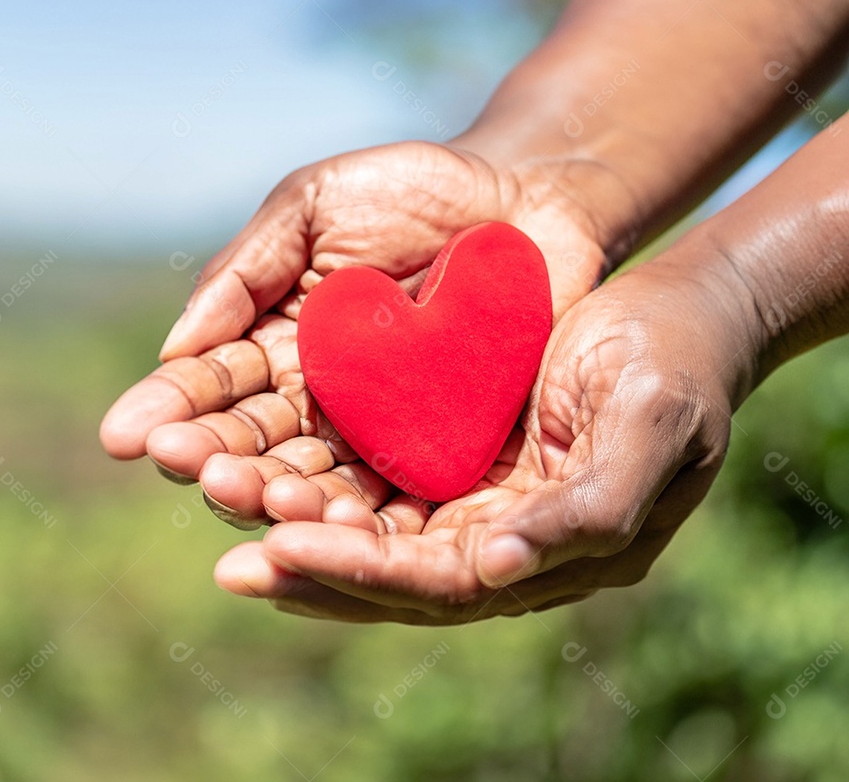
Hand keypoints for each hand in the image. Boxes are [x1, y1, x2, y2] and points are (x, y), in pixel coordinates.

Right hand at [101, 140, 613, 517]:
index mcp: (272, 343)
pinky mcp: (438, 451)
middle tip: (182, 463)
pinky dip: (359, 514)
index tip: (123, 435)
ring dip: (274, 495)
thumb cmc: (411, 189)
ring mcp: (375, 430)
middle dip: (213, 455)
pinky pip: (395, 493)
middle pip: (253, 444)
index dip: (168, 410)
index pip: (210, 386)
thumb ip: (244, 272)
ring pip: (314, 480)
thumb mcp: (311, 205)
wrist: (526, 197)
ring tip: (245, 493)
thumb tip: (172, 351)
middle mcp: (314, 398)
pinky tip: (332, 523)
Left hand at [211, 252, 754, 622]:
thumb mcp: (652, 427)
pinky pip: (372, 476)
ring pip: (368, 526)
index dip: (359, 572)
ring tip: (217, 494)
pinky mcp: (451, 454)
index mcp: (549, 555)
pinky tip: (263, 462)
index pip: (437, 584)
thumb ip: (589, 510)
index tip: (279, 549)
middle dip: (303, 557)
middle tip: (227, 553)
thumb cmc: (678, 367)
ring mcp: (472, 500)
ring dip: (293, 516)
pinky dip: (318, 472)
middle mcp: (499, 541)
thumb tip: (494, 571)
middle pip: (385, 569)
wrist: (680, 314)